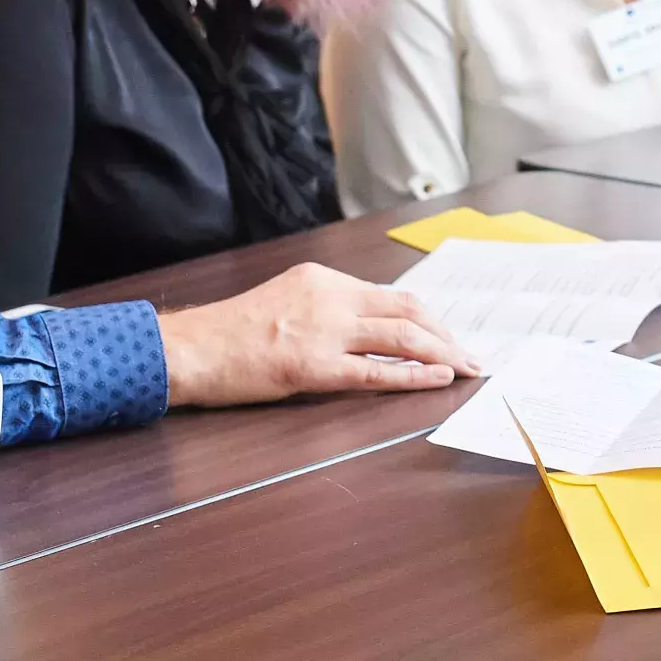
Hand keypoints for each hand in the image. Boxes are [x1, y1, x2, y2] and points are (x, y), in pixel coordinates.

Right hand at [157, 262, 476, 406]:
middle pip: (408, 311)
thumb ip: (326, 309)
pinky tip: (438, 380)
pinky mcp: (314, 366)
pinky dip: (414, 376)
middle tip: (471, 354)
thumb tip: (367, 330)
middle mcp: (330, 297)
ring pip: (401, 337)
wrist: (190, 348)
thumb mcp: (285, 301)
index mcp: (323, 280)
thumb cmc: (230, 333)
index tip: (448, 334)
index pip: (391, 295)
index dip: (428, 317)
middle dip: (446, 334)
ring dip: (442, 353)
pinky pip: (377, 370)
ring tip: (466, 368)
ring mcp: (324, 331)